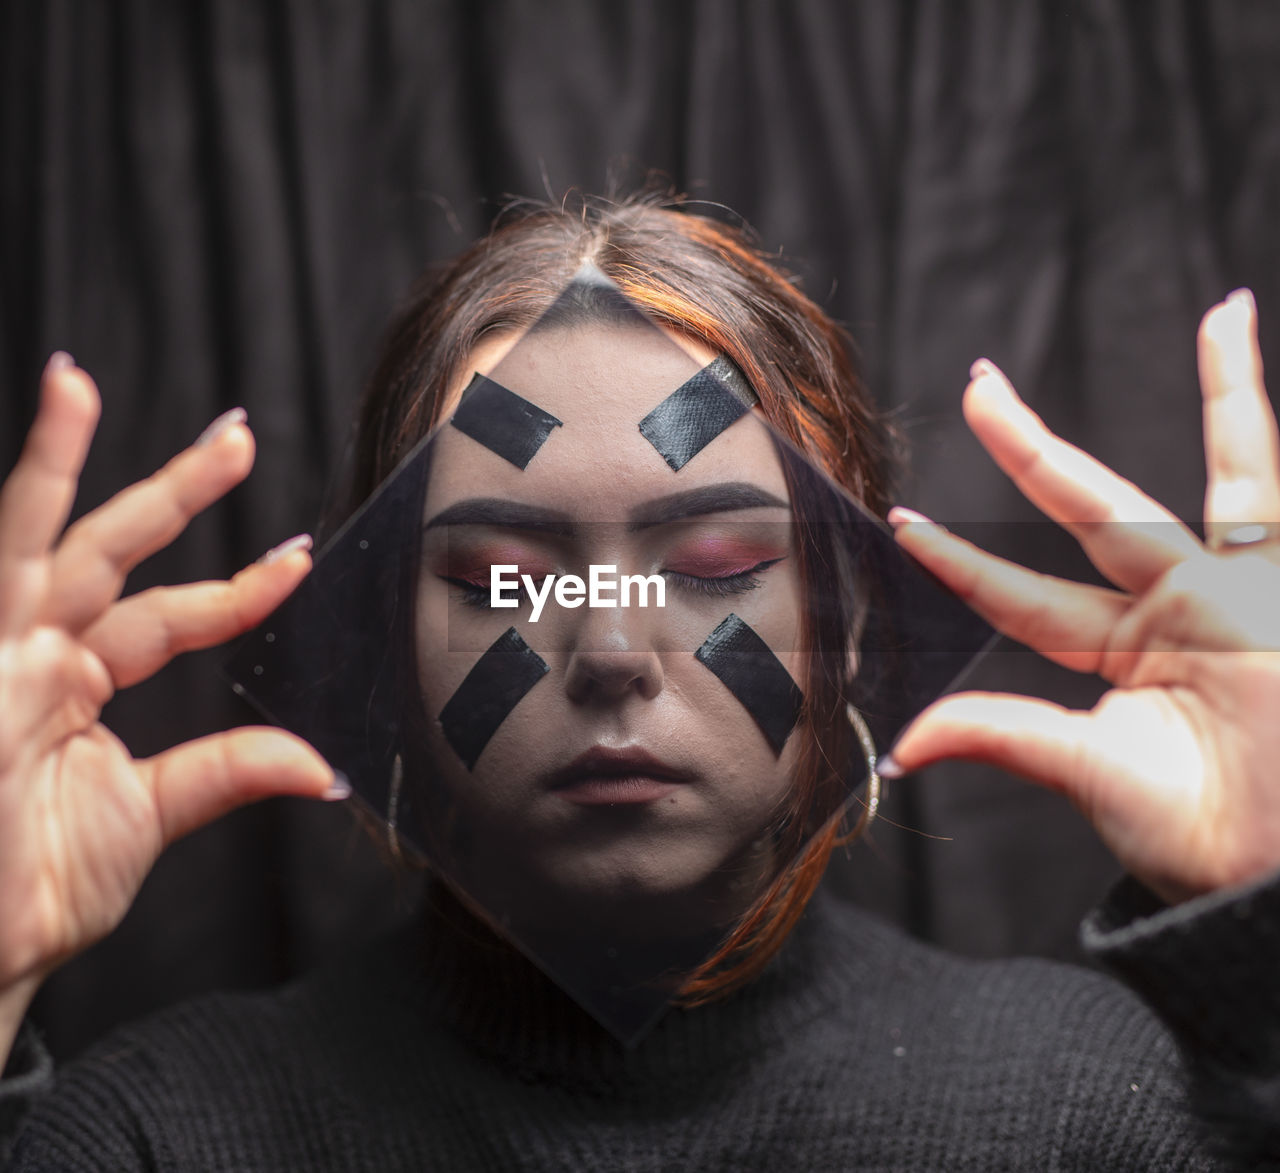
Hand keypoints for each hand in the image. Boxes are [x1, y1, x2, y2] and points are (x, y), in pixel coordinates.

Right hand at [0, 356, 337, 1004]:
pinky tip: (31, 428)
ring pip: (31, 536)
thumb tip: (323, 768)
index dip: (239, 587)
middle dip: (175, 490)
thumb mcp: (147, 816)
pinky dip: (20, 502)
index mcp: (78, 684)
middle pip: (114, 549)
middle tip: (239, 433)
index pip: (174, 615)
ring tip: (74, 380)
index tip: (301, 555)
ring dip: (54, 458)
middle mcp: (34, 655)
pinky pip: (2, 567)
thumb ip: (227, 773)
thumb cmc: (31, 895)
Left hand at [886, 291, 1279, 904]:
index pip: (1020, 593)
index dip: (963, 559)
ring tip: (1224, 315)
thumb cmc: (1205, 838)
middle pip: (1090, 503)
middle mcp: (1177, 608)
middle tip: (977, 383)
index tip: (904, 521)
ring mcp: (1243, 592)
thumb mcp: (1088, 774)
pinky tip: (1263, 340)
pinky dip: (1263, 417)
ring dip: (1227, 391)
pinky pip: (1275, 489)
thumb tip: (903, 748)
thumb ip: (1003, 736)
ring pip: (1227, 471)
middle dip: (1031, 445)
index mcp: (1119, 652)